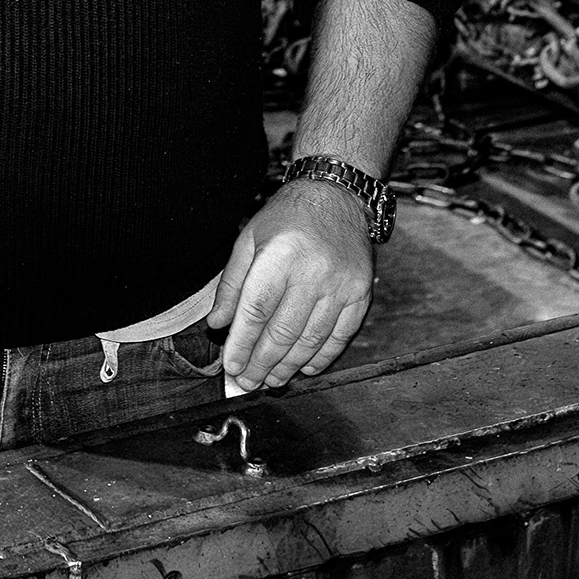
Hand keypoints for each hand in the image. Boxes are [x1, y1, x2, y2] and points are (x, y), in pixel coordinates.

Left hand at [208, 180, 377, 390]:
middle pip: (283, 331)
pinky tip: (304, 368)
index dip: (242, 343)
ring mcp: (341, 285)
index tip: (231, 365)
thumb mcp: (249, 240)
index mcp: (280, 256)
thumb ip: (231, 283)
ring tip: (271, 380)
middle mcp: (313, 272)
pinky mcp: (360, 293)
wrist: (336, 196)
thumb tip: (219, 324)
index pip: (257, 311)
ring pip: (311, 339)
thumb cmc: (287, 218)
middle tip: (248, 382)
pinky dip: (322, 357)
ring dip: (288, 366)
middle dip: (261, 363)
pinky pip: (340, 335)